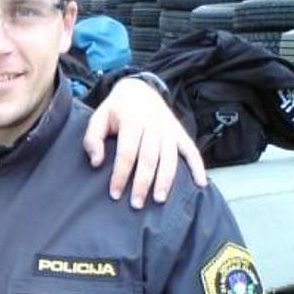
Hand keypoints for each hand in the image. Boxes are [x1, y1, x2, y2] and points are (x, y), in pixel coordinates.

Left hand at [83, 77, 206, 208]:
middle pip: (149, 159)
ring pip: (170, 158)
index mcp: (132, 121)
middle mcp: (153, 126)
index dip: (120, 175)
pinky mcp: (180, 133)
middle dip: (143, 183)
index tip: (115, 194)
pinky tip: (201, 184)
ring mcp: (169, 129)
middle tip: (136, 204)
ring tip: (159, 199)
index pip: (127, 153)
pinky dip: (198, 167)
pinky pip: (192, 150)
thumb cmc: (116, 110)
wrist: (139, 89)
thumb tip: (96, 163)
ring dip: (166, 180)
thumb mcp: (98, 118)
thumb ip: (92, 139)